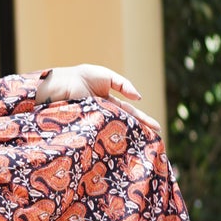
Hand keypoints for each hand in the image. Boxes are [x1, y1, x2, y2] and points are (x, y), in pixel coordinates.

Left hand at [36, 63, 160, 135]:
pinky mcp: (89, 124)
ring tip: (143, 143)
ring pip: (116, 129)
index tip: (156, 128)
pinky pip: (103, 130)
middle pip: (126, 123)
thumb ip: (123, 84)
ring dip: (129, 135)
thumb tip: (139, 98)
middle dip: (140, 130)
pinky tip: (123, 142)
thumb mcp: (107, 77)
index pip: (130, 112)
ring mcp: (97, 120)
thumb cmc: (82, 77)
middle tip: (156, 140)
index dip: (143, 119)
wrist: (64, 82)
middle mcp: (105, 113)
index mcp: (110, 103)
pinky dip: (112, 135)